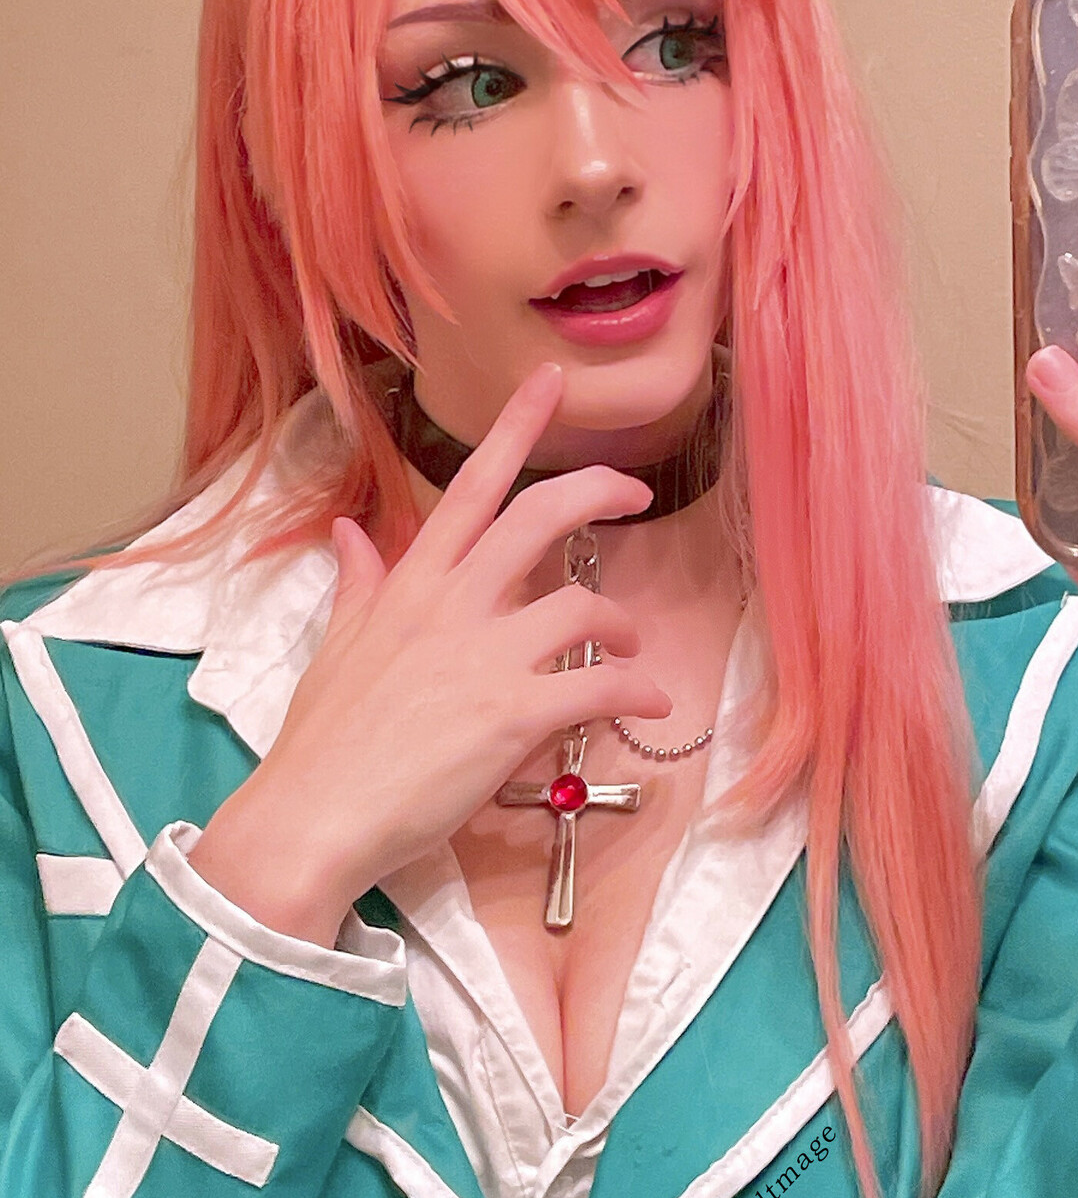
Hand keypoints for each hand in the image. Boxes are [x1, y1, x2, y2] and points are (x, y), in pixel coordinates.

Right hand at [190, 363, 672, 945]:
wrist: (310, 818)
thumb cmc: (323, 739)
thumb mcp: (336, 645)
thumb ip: (359, 582)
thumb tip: (352, 531)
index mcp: (413, 583)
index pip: (470, 485)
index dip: (516, 426)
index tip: (551, 379)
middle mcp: (452, 606)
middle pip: (539, 517)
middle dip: (599, 491)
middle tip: (636, 493)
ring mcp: (484, 659)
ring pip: (580, 607)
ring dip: (621, 622)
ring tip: (629, 644)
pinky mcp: (512, 717)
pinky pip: (597, 687)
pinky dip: (634, 690)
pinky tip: (646, 702)